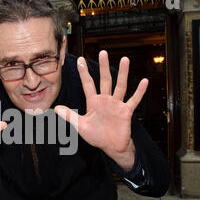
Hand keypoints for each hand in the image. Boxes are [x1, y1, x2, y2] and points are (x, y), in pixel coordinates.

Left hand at [55, 51, 147, 170]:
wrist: (111, 146)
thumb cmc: (96, 136)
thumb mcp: (81, 125)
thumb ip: (69, 116)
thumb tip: (55, 108)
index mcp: (93, 102)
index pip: (87, 84)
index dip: (83, 72)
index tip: (80, 60)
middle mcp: (105, 100)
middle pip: (105, 80)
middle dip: (103, 67)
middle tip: (103, 52)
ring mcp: (116, 105)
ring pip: (120, 86)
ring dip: (122, 73)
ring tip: (125, 59)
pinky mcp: (126, 112)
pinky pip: (133, 100)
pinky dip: (139, 92)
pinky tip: (144, 81)